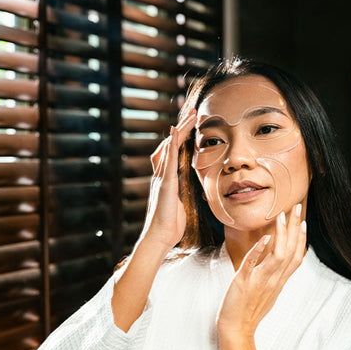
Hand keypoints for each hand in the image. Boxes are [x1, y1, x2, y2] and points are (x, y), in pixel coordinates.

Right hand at [138, 108, 196, 249]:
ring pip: (169, 147)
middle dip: (181, 127)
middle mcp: (161, 175)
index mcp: (166, 179)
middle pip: (170, 144)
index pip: (173, 152)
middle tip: (191, 112)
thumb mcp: (179, 205)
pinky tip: (175, 131)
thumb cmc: (170, 225)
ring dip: (179, 130)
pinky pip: (167, 160)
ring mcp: (162, 178)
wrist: (159, 237)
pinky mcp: (165, 184)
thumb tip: (187, 190)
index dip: (181, 137)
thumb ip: (181, 193)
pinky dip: (170, 144)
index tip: (191, 124)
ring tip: (189, 116)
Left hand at [216, 204, 307, 338]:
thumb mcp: (267, 292)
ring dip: (280, 234)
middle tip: (298, 207)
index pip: (296, 258)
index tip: (303, 223)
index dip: (302, 239)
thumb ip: (273, 277)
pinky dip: (259, 251)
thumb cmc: (248, 310)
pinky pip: (253, 264)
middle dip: (295, 227)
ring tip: (281, 215)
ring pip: (278, 255)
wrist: (237, 328)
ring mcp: (261, 280)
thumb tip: (274, 262)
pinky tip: (264, 238)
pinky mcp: (244, 282)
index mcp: (279, 281)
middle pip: (291, 250)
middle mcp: (274, 279)